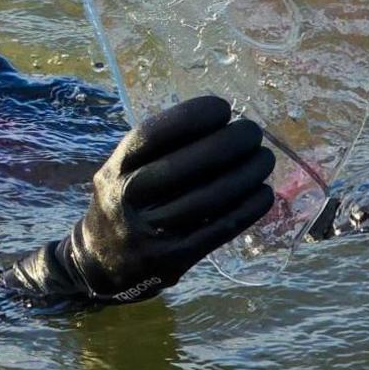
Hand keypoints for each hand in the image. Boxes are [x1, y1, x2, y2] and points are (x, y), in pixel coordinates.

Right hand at [6, 95, 274, 303]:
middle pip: (184, 166)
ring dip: (245, 175)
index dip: (190, 117)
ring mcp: (150, 232)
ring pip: (208, 199)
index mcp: (114, 169)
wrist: (103, 262)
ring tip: (264, 159)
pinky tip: (264, 193)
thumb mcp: (124, 171)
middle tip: (252, 132)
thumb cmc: (125, 203)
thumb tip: (220, 124)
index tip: (222, 107)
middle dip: (227, 144)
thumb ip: (159, 151)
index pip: (151, 135)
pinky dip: (247, 209)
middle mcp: (128, 198)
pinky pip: (218, 229)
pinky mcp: (173, 259)